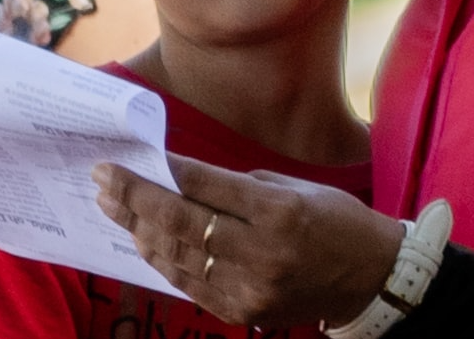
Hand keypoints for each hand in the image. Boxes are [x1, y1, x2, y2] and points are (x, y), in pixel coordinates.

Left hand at [94, 153, 402, 326]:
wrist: (370, 278)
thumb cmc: (336, 220)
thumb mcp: (295, 188)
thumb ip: (239, 187)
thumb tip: (183, 180)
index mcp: (278, 210)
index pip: (201, 186)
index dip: (156, 173)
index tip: (122, 162)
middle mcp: (262, 251)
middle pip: (180, 223)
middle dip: (134, 200)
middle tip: (103, 182)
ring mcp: (251, 287)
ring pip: (178, 258)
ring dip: (140, 232)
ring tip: (114, 210)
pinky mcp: (244, 312)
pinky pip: (190, 286)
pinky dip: (163, 263)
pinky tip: (145, 243)